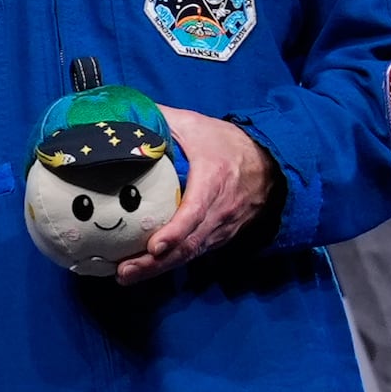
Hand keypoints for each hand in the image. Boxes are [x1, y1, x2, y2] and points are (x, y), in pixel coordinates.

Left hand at [118, 108, 272, 283]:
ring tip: (127, 276)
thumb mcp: (195, 125)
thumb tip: (120, 115)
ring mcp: (221, 227)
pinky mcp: (218, 237)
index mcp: (213, 180)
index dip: (176, 231)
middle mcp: (219, 210)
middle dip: (156, 262)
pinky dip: (170, 265)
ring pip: (190, 254)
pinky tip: (144, 269)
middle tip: (124, 272)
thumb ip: (159, 119)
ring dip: (159, 269)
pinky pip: (193, 254)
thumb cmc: (226, 143)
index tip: (155, 246)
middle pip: (188, 243)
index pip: (195, 211)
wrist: (270, 164)